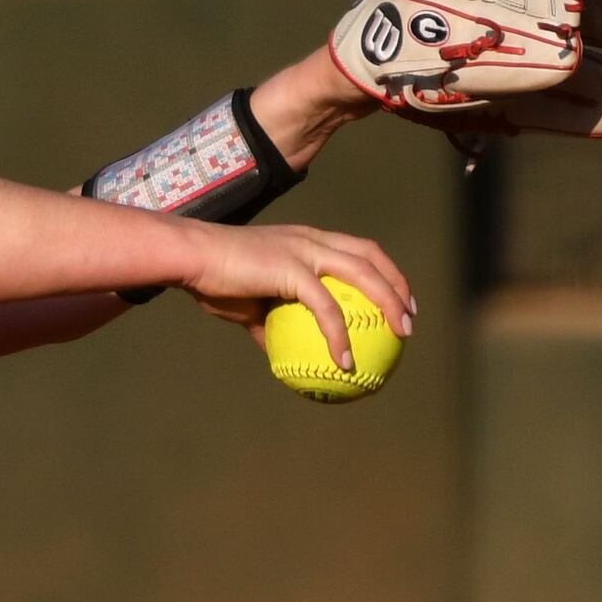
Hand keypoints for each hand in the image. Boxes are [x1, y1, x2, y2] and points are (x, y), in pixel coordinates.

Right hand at [175, 223, 412, 371]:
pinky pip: (325, 308)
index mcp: (306, 241)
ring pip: (362, 273)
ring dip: (388, 303)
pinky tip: (346, 361)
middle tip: (409, 319)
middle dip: (397, 284)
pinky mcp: (291, 269)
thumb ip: (268, 326)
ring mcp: (304, 250)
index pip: (356, 250)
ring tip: (401, 334)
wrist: (192, 259)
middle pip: (370, 255)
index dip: (383, 271)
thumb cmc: (213, 281)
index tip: (396, 299)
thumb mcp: (247, 307)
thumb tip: (278, 353)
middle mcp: (312, 240)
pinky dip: (340, 335)